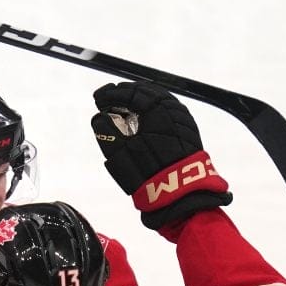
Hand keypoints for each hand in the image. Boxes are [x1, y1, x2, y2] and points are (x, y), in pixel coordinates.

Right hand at [90, 81, 231, 229]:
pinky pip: (167, 110)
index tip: (98, 97)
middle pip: (146, 92)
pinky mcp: (187, 129)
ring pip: (159, 99)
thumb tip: (99, 118)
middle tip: (109, 97)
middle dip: (126, 93)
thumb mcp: (120, 153)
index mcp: (156, 110)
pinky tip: (143, 116)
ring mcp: (182, 118)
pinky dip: (152, 108)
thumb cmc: (148, 173)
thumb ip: (107, 131)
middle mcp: (172, 109)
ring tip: (124, 106)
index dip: (112, 93)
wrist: (180, 193)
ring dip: (140, 100)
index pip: (130, 93)